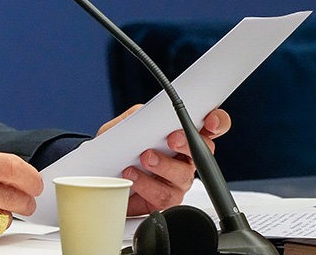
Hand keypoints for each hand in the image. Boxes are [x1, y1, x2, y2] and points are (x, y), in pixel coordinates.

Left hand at [98, 105, 231, 214]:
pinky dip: (146, 184)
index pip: (209, 127)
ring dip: (164, 165)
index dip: (217, 122)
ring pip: (183, 175)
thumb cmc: (118, 148)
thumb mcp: (124, 126)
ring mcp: (177, 181)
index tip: (209, 121)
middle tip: (172, 139)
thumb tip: (148, 114)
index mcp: (181, 136)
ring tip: (145, 158)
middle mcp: (185, 159)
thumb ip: (138, 116)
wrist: (98, 173)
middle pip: (204, 153)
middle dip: (188, 144)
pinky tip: (132, 176)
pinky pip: (164, 196)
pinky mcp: (165, 200)